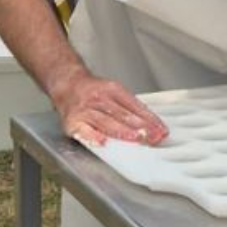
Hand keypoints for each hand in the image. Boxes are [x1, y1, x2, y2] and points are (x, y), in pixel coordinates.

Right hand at [51, 71, 168, 148]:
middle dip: (139, 126)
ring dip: (122, 131)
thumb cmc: (93, 92)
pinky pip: (84, 131)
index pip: (134, 105)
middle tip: (153, 136)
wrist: (66, 84)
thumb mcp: (114, 91)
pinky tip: (102, 142)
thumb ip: (131, 107)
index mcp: (112, 89)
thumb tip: (152, 125)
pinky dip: (93, 137)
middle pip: (121, 113)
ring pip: (106, 121)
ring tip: (136, 138)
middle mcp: (98, 98)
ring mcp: (85, 110)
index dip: (149, 118)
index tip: (161, 130)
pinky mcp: (73, 122)